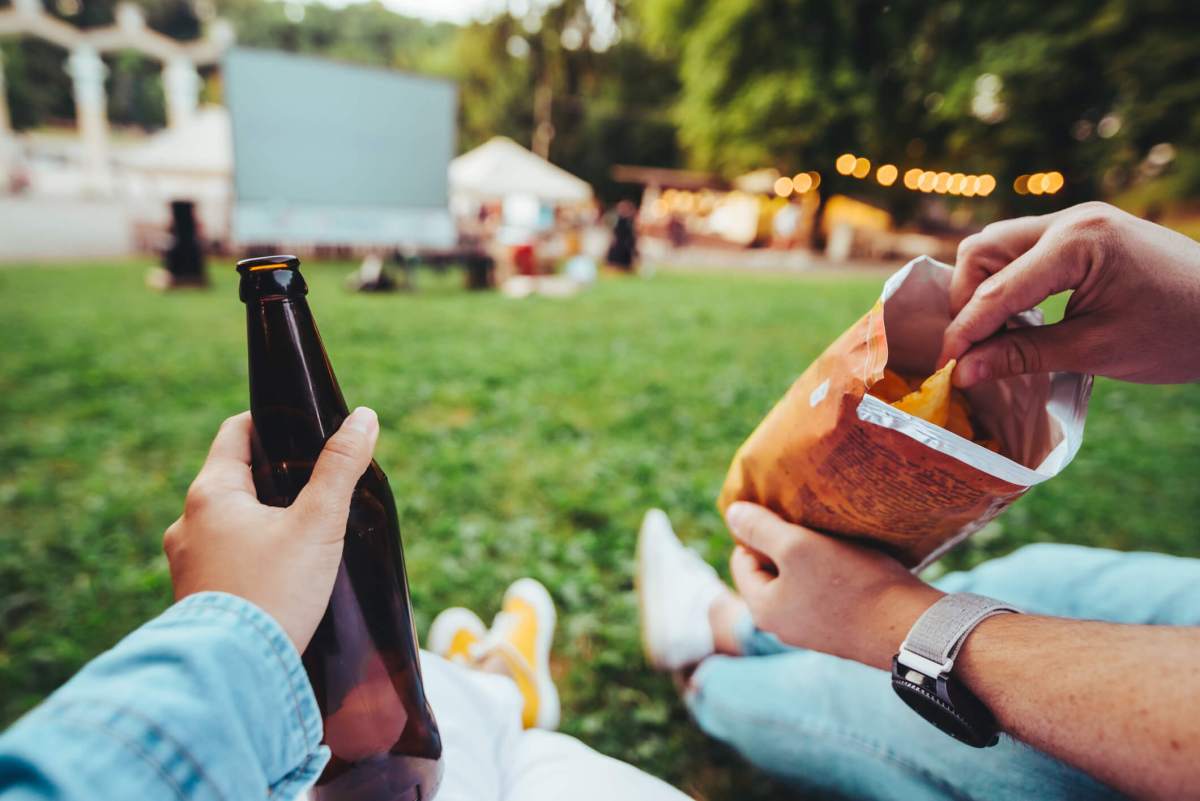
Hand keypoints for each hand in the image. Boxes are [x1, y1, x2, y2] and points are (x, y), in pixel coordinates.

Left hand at [164, 408, 378, 651]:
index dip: (271, 424)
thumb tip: (364, 417)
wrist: (234, 674)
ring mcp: (186, 563)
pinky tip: (282, 575)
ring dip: (262, 522)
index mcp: (210, 493)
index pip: (236, 433)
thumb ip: (341, 467)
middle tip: (317, 489)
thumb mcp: (318, 523)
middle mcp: (187, 523)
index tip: (303, 431)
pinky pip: (225, 560)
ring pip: (229, 524)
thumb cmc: (274, 591)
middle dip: (275, 480)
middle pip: (234, 479)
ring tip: (303, 537)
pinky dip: (251, 557)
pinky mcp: (194, 598)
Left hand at [725, 502, 941, 669]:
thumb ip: (759, 528)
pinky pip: (825, 591)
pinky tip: (854, 558)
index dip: (761, 531)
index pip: (742, 557)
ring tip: (833, 537)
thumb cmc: (850, 583)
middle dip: (786, 544)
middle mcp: (782, 625)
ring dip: (812, 557)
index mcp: (762, 608)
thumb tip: (732, 513)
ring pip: (800, 579)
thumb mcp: (796, 546)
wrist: (909, 626)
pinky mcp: (841, 628)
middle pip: (771, 570)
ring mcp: (813, 630)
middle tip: (811, 524)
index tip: (789, 515)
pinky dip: (834, 573)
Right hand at [939, 202, 1199, 387]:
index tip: (946, 369)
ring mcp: (1077, 222)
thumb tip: (964, 372)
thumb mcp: (1096, 351)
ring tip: (993, 336)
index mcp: (1076, 243)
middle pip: (982, 251)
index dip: (964, 332)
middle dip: (966, 301)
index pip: (996, 289)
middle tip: (972, 349)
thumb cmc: (1179, 334)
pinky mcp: (1084, 233)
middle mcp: (1070, 220)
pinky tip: (1019, 318)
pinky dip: (1008, 283)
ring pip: (997, 246)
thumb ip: (1023, 356)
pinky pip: (1024, 251)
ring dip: (983, 290)